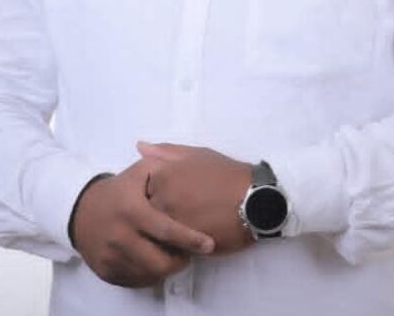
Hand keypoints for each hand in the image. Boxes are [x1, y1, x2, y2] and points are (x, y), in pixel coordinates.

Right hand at [70, 158, 214, 287]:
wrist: (81, 209)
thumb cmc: (119, 190)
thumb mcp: (139, 171)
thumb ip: (164, 166)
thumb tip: (188, 165)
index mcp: (132, 210)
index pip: (165, 230)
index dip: (189, 239)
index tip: (208, 244)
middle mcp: (120, 235)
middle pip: (159, 261)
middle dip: (181, 260)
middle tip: (189, 252)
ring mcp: (111, 256)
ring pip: (149, 274)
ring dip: (167, 268)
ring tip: (175, 255)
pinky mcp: (106, 271)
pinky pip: (136, 281)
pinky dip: (151, 274)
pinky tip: (157, 260)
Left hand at [137, 142, 254, 255]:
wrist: (254, 201)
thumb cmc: (227, 174)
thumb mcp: (197, 155)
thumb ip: (165, 151)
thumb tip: (139, 147)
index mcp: (162, 175)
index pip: (140, 189)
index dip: (154, 193)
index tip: (169, 194)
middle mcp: (161, 199)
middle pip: (144, 212)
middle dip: (156, 212)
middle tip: (180, 211)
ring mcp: (170, 223)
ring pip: (154, 231)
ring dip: (162, 230)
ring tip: (185, 225)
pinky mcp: (181, 244)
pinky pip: (167, 246)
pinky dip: (173, 244)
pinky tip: (188, 237)